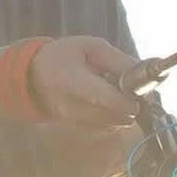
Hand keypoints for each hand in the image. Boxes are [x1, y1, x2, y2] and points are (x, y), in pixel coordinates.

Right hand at [22, 36, 140, 129]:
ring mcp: (75, 122)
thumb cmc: (63, 57)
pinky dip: (113, 115)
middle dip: (131, 105)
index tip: (141, 91)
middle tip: (130, 89)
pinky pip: (106, 127)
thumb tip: (145, 72)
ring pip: (114, 124)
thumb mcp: (90, 47)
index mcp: (74, 83)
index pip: (107, 99)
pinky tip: (105, 101)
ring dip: (123, 111)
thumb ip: (118, 60)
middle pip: (116, 117)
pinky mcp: (78, 129)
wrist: (31, 78)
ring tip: (115, 92)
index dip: (129, 99)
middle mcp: (73, 108)